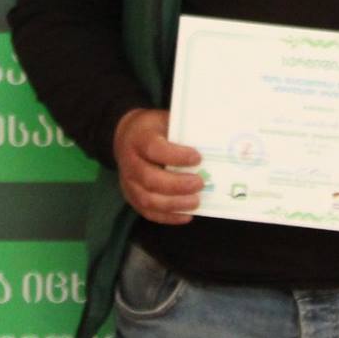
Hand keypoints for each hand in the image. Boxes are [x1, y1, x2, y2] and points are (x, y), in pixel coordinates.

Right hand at [113, 108, 202, 225]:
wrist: (126, 136)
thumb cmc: (153, 129)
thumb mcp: (164, 120)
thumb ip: (183, 131)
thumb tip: (211, 143)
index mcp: (139, 138)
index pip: (154, 149)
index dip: (176, 156)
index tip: (197, 158)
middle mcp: (129, 162)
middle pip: (150, 179)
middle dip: (177, 185)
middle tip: (199, 183)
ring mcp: (128, 182)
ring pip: (147, 199)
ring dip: (174, 204)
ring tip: (195, 202)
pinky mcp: (131, 196)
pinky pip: (147, 212)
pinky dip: (168, 217)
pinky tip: (186, 215)